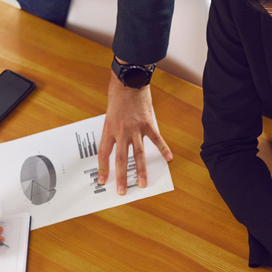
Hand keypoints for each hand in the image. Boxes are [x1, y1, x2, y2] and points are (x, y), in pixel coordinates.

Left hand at [99, 70, 172, 195]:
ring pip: (138, 154)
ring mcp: (136, 128)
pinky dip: (163, 149)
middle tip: (122, 191)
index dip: (103, 169)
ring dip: (140, 171)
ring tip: (142, 184)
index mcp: (109, 129)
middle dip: (121, 177)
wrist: (129, 79)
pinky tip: (168, 159)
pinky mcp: (149, 123)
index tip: (103, 181)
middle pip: (121, 159)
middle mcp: (121, 131)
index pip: (104, 154)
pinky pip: (157, 140)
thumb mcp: (110, 114)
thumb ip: (115, 130)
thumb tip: (119, 144)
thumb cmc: (117, 94)